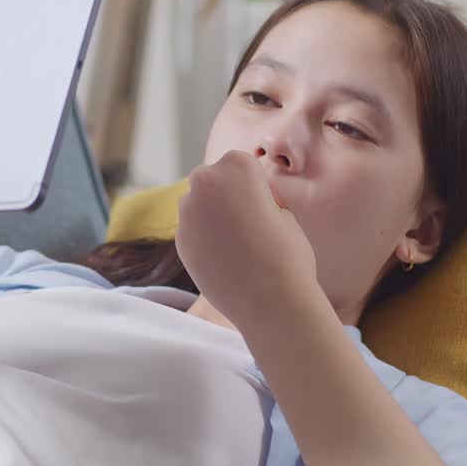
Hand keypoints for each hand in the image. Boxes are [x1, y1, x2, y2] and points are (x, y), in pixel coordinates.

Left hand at [175, 150, 319, 327]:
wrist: (270, 300)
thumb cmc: (287, 253)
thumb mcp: (284, 212)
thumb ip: (257, 198)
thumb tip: (242, 202)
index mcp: (237, 165)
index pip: (243, 165)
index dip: (258, 187)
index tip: (269, 207)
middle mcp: (205, 181)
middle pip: (214, 180)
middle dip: (226, 195)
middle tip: (249, 224)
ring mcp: (187, 212)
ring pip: (198, 204)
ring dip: (212, 216)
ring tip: (238, 245)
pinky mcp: (179, 240)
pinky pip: (193, 231)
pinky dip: (205, 239)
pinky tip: (225, 260)